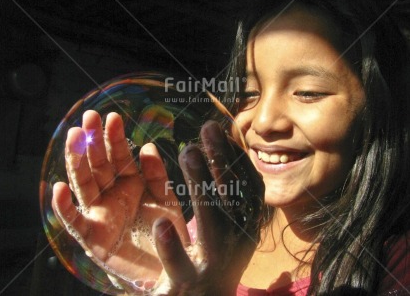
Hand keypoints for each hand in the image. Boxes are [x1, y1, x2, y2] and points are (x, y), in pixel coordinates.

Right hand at [52, 110, 189, 291]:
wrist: (169, 266)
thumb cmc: (167, 231)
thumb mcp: (165, 199)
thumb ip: (157, 175)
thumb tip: (147, 146)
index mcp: (129, 183)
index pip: (117, 156)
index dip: (114, 137)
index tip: (111, 116)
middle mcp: (111, 195)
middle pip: (97, 165)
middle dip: (93, 141)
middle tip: (89, 117)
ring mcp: (99, 214)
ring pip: (84, 184)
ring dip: (77, 162)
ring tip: (75, 138)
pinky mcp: (92, 237)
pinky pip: (75, 220)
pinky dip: (64, 206)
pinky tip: (60, 188)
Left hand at [152, 121, 264, 294]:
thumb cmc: (216, 258)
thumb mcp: (227, 226)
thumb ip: (223, 194)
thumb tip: (218, 153)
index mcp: (245, 225)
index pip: (247, 186)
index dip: (237, 158)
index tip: (223, 131)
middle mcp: (236, 240)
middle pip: (231, 195)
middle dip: (220, 159)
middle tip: (208, 128)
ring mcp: (213, 262)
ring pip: (211, 222)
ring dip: (201, 185)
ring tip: (189, 153)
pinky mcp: (188, 281)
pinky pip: (179, 263)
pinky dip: (172, 245)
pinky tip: (162, 222)